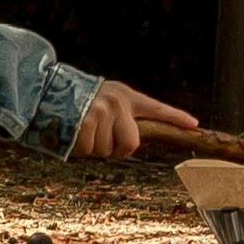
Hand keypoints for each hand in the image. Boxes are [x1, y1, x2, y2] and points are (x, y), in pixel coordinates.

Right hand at [71, 81, 199, 163]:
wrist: (48, 91)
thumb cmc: (80, 101)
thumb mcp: (107, 100)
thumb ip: (124, 117)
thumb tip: (135, 143)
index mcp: (126, 97)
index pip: (156, 109)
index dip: (175, 118)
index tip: (194, 125)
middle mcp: (117, 102)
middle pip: (130, 144)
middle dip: (116, 149)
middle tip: (101, 136)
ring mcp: (101, 112)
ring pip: (107, 151)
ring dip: (93, 148)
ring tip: (83, 130)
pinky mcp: (85, 122)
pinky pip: (89, 151)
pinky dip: (80, 150)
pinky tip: (72, 133)